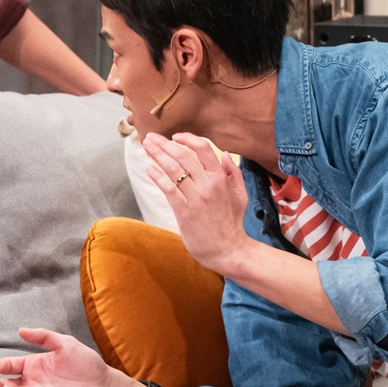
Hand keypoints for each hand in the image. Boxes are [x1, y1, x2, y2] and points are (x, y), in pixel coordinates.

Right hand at [0, 327, 145, 386]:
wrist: (105, 386)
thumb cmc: (87, 364)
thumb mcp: (65, 344)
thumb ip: (43, 336)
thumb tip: (20, 330)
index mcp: (34, 366)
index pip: (10, 366)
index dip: (3, 365)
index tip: (2, 366)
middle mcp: (32, 383)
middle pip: (4, 385)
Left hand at [140, 132, 248, 274]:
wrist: (228, 250)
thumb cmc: (233, 223)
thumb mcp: (241, 195)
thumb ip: (234, 173)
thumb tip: (225, 153)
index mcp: (221, 178)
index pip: (203, 148)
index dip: (187, 139)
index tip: (175, 137)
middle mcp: (208, 184)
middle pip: (183, 156)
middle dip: (164, 144)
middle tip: (151, 137)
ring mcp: (196, 197)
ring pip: (173, 170)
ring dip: (157, 155)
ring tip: (146, 146)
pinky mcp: (184, 211)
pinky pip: (168, 189)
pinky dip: (157, 176)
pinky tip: (149, 168)